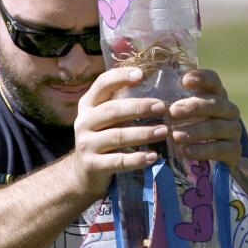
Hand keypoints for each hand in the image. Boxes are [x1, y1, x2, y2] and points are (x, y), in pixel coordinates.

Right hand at [70, 67, 169, 199]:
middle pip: (112, 110)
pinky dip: (136, 159)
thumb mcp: (106, 119)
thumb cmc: (103, 139)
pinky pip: (118, 161)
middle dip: (138, 107)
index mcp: (88, 105)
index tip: (140, 74)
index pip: (102, 84)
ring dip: (142, 133)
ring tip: (164, 131)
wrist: (83, 173)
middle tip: (162, 107)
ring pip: (116, 136)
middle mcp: (84, 121)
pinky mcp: (92, 165)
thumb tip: (156, 86)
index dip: (120, 77)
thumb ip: (121, 105)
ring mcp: (86, 144)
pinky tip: (153, 156)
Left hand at [168, 69, 242, 168]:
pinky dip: (202, 150)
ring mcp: (233, 130)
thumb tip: (140, 81)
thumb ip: (168, 99)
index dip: (201, 78)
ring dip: (195, 130)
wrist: (211, 159)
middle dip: (194, 107)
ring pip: (217, 127)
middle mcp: (228, 110)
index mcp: (215, 95)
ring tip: (175, 136)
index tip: (184, 80)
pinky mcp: (234, 151)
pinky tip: (186, 151)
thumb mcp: (180, 113)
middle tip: (172, 112)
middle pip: (215, 104)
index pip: (213, 80)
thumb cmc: (188, 128)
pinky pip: (220, 149)